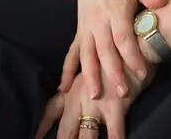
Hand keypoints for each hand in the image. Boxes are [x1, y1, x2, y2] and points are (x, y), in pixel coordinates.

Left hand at [37, 64, 154, 138]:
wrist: (136, 41)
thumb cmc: (117, 54)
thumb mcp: (93, 68)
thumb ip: (80, 83)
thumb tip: (71, 94)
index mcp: (72, 88)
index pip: (50, 112)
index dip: (41, 128)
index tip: (34, 138)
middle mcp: (79, 97)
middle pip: (65, 131)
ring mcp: (96, 103)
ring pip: (85, 136)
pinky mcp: (115, 106)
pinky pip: (114, 133)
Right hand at [59, 0, 166, 100]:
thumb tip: (162, 3)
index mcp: (115, 9)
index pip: (123, 37)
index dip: (132, 56)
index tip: (142, 73)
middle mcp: (98, 21)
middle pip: (104, 50)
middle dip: (113, 73)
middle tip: (122, 93)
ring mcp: (86, 28)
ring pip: (87, 55)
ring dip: (90, 76)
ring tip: (95, 95)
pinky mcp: (79, 32)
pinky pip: (72, 53)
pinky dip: (67, 70)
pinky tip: (64, 89)